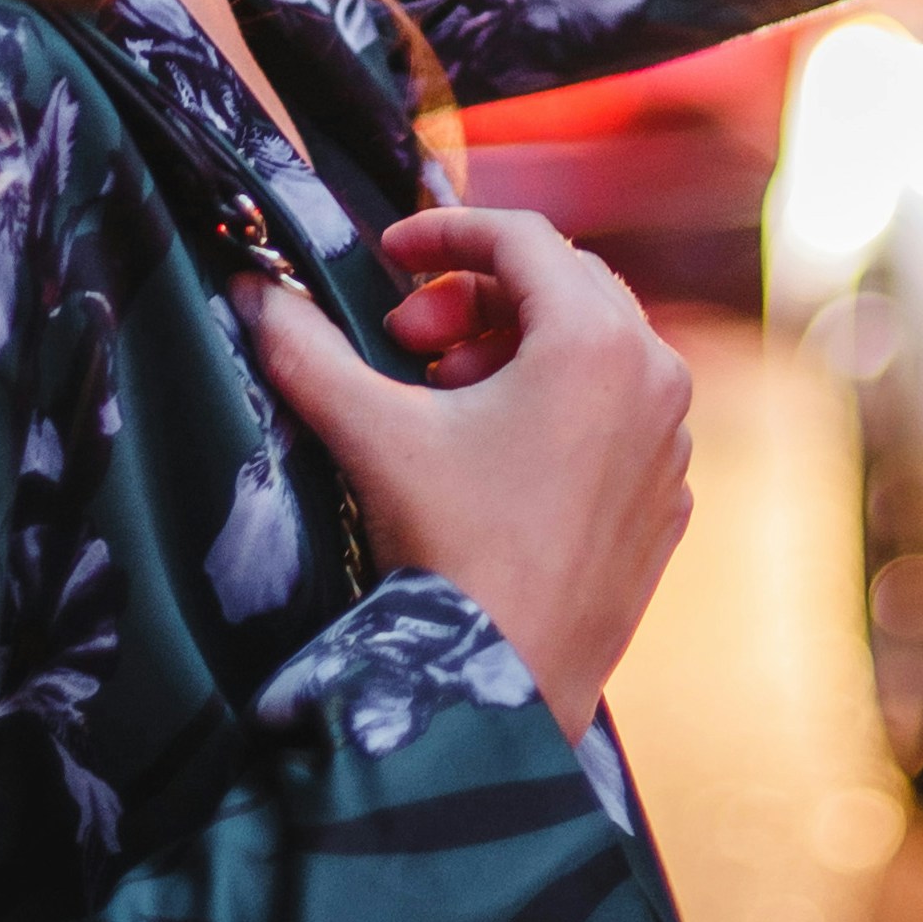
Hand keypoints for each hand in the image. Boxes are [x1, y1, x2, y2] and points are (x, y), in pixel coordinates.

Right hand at [241, 205, 693, 747]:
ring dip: (514, 350)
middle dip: (474, 297)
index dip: (443, 231)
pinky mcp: (666, 501)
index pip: (520, 237)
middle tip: (406, 339)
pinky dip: (557, 407)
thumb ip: (307, 349)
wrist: (504, 690)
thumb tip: (251, 292)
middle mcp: (654, 380)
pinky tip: (494, 455)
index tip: (387, 256)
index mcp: (597, 343)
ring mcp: (670, 446)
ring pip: (594, 349)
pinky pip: (616, 416)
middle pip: (561, 285)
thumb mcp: (372, 433)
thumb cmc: (451, 554)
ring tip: (446, 397)